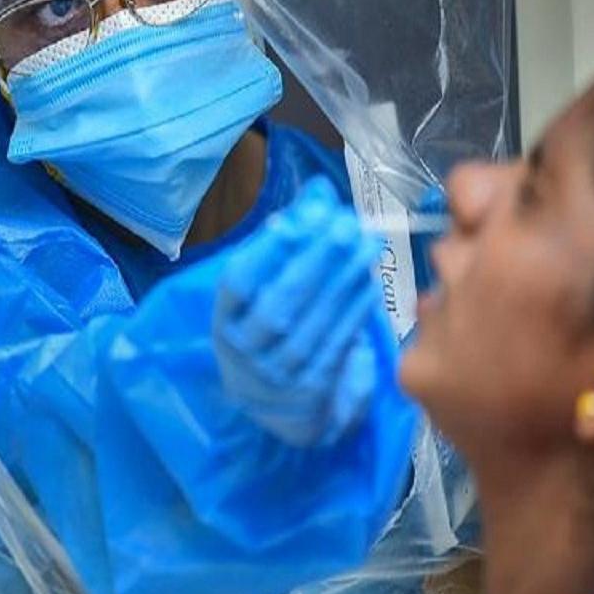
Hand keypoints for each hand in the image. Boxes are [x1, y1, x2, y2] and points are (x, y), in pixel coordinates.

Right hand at [213, 176, 387, 446]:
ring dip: (341, 283)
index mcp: (225, 318)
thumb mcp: (269, 284)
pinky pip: (334, 348)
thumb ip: (294, 235)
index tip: (295, 221)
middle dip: (314, 262)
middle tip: (346, 226)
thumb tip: (320, 191)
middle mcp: (243, 350)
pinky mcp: (309, 392)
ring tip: (366, 246)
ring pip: (310, 328)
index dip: (265, 252)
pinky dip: (353, 314)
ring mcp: (276, 376)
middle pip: (278, 305)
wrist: (276, 402)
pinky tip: (368, 284)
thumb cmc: (271, 325)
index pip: (239, 283)